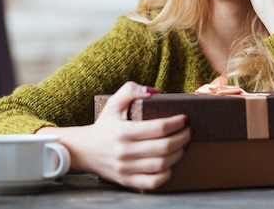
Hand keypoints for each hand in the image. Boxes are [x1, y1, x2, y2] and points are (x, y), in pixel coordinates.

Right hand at [38, 81, 189, 189]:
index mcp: (123, 132)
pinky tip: (170, 164)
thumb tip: (154, 92)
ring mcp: (126, 169)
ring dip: (178, 154)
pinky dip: (166, 174)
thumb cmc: (104, 125)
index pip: (159, 128)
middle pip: (164, 147)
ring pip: (162, 165)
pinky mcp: (127, 181)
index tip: (185, 118)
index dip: (177, 123)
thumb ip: (131, 90)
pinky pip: (152, 182)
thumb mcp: (113, 103)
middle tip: (189, 131)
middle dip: (183, 138)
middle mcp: (124, 152)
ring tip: (183, 144)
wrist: (84, 150)